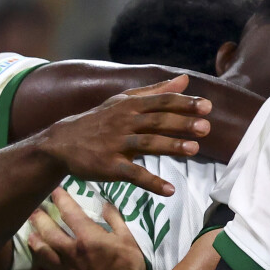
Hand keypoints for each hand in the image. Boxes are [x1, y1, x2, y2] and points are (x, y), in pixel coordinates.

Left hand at [27, 190, 145, 269]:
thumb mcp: (130, 242)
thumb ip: (116, 222)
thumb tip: (105, 204)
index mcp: (88, 238)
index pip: (71, 213)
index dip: (61, 199)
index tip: (54, 190)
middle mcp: (70, 252)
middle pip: (48, 231)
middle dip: (39, 218)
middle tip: (33, 210)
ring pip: (41, 254)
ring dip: (34, 242)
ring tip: (30, 235)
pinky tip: (35, 266)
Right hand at [39, 75, 209, 195]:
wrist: (62, 142)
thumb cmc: (99, 120)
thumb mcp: (124, 101)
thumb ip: (156, 91)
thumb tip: (185, 79)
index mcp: (130, 105)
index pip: (161, 102)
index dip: (184, 103)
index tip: (207, 106)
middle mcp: (124, 122)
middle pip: (157, 121)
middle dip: (182, 123)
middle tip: (206, 127)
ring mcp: (116, 144)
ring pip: (147, 144)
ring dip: (171, 146)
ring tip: (194, 150)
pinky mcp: (109, 166)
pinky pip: (133, 174)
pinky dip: (151, 183)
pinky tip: (169, 190)